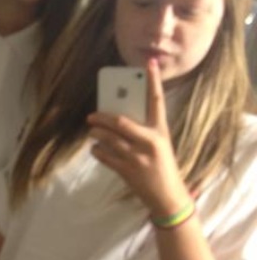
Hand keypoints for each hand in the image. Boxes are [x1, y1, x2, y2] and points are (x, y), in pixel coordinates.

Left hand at [88, 59, 190, 217]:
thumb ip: (144, 130)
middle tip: (92, 116)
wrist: (167, 196)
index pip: (157, 100)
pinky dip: (97, 151)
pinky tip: (96, 149)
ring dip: (97, 134)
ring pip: (109, 139)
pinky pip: (105, 156)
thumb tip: (119, 117)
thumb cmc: (163, 166)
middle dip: (102, 117)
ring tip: (93, 131)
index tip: (149, 63)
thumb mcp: (160, 144)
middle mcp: (149, 142)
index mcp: (161, 131)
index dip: (153, 80)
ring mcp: (137, 157)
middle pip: (120, 122)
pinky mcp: (127, 171)